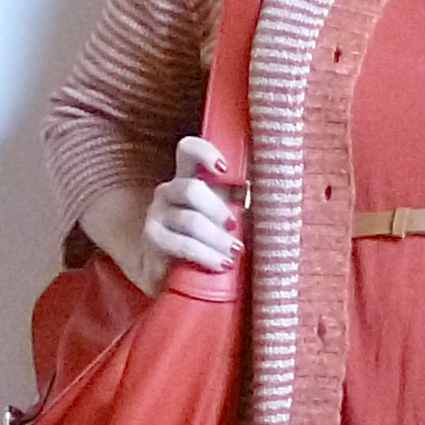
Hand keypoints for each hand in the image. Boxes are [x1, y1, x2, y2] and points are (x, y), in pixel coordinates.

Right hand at [139, 136, 244, 292]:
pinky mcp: (153, 238)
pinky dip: (205, 255)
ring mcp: (157, 214)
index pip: (187, 150)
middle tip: (233, 226)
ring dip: (216, 238)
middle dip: (217, 209)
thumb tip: (271, 196)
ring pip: (190, 220)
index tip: (224, 168)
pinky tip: (221, 264)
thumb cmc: (206, 242)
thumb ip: (237, 204)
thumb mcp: (223, 220)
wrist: (170, 274)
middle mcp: (168, 191)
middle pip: (190, 188)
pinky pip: (181, 244)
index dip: (204, 152)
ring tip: (233, 252)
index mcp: (187, 179)